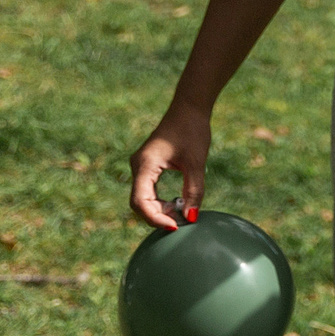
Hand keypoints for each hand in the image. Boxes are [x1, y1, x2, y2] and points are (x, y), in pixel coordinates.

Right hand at [129, 100, 210, 231]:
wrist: (189, 108)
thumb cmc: (192, 131)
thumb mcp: (196, 163)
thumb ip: (194, 190)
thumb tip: (192, 218)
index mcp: (145, 164)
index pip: (140, 201)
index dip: (155, 218)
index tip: (175, 227)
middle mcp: (137, 166)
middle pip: (139, 203)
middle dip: (158, 216)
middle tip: (181, 223)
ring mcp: (141, 166)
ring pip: (143, 198)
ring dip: (160, 209)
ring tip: (182, 213)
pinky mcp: (147, 166)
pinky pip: (148, 190)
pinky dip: (160, 200)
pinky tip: (177, 203)